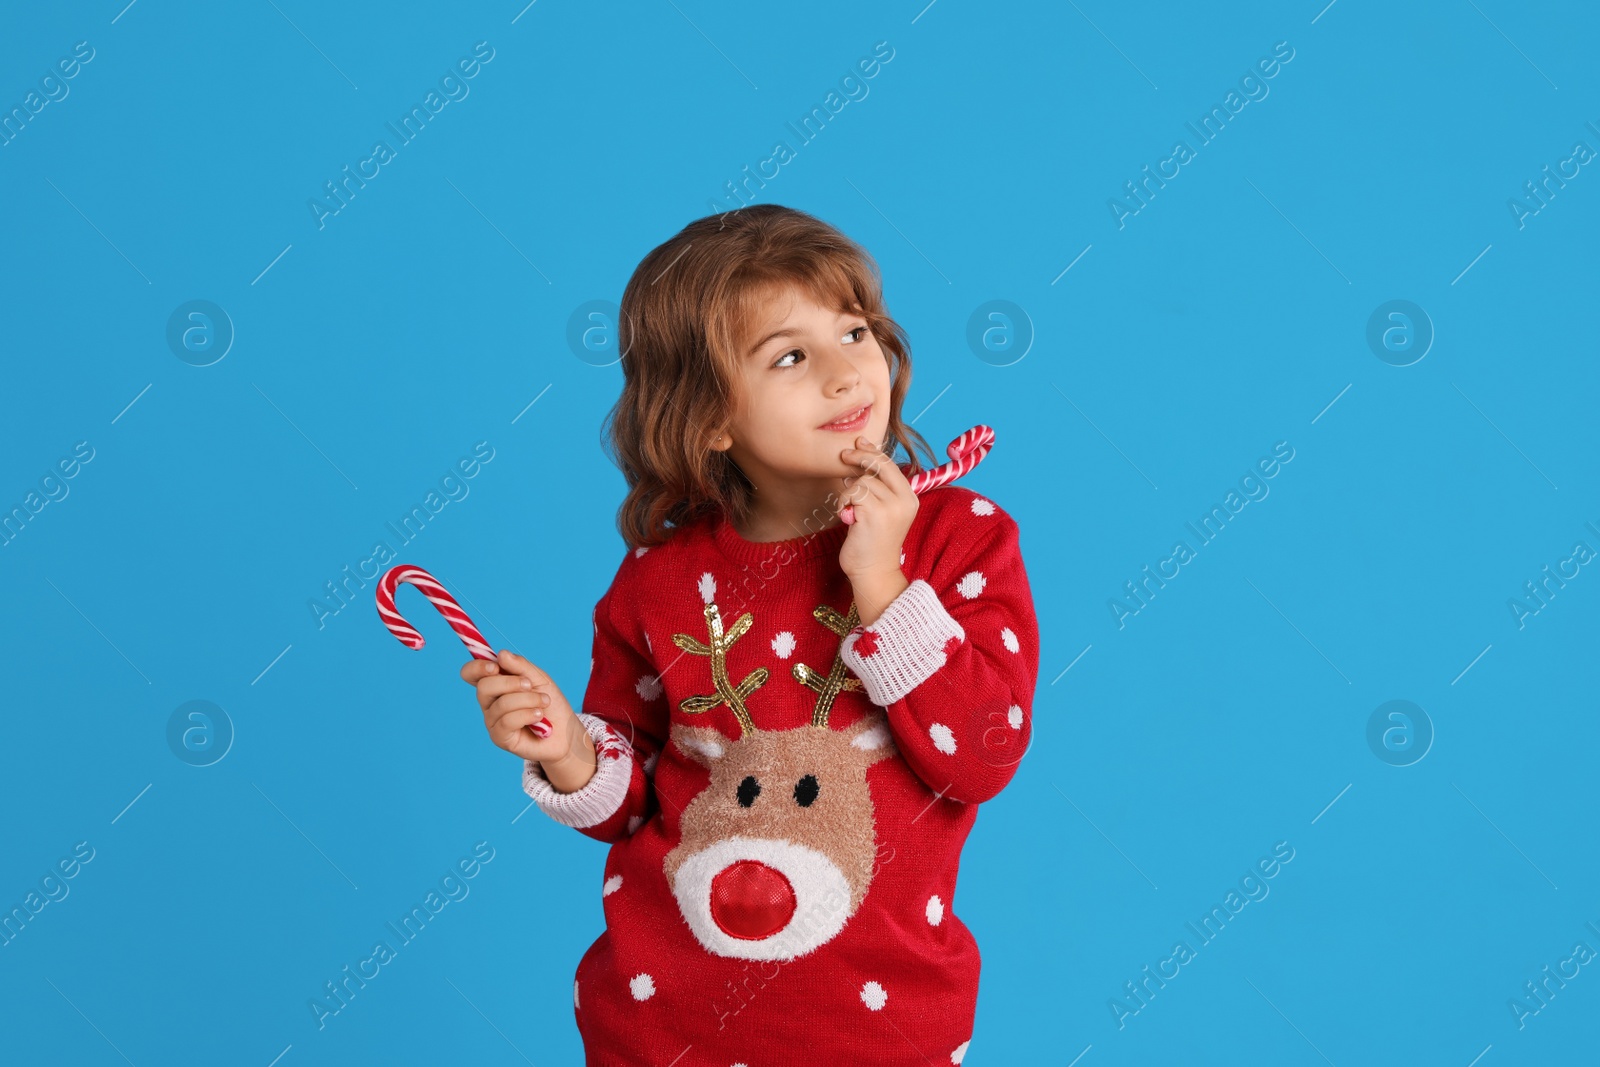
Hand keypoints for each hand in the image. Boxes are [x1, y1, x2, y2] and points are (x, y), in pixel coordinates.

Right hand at [461, 650, 595, 791]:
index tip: (496, 666)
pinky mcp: (500, 738)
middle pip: (484, 686)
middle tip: (530, 685)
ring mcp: (492, 721)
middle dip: (510, 683)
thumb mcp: (539, 678)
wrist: (565, 730)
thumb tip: (501, 654)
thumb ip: (520, 666)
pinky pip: (507, 721)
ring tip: (544, 702)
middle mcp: (489, 702)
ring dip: (528, 699)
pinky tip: (539, 716)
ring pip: (501, 704)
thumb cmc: (550, 703)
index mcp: (494, 684)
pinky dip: (527, 714)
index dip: (477, 667)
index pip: (470, 673)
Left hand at [838, 435, 916, 580]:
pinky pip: (853, 492)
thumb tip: (860, 458)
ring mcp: (891, 507)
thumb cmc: (872, 542)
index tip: (859, 443)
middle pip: (880, 464)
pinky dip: (844, 501)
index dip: (873, 451)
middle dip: (859, 456)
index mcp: (910, 497)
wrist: (873, 572)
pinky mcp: (875, 513)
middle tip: (843, 456)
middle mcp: (905, 500)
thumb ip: (877, 488)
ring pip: (862, 480)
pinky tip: (846, 515)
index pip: (891, 465)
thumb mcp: (881, 510)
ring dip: (848, 492)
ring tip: (848, 509)